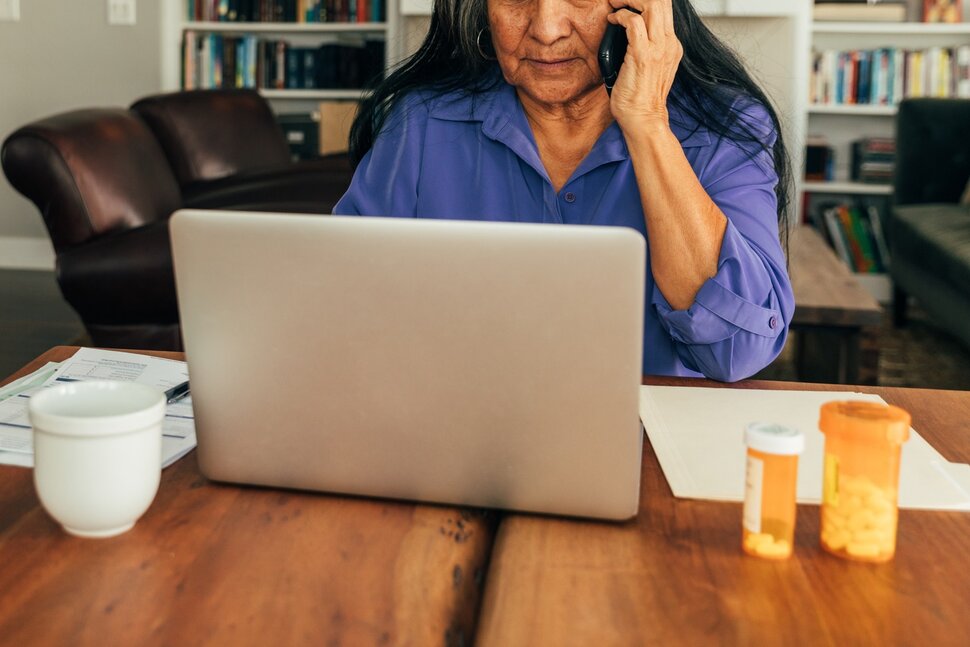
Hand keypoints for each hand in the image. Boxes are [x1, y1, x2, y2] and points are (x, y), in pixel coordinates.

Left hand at [606, 0, 682, 132]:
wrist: (644, 120)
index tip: (628, 2)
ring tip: (614, 5)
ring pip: (651, 4)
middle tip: (618, 0)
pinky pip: (633, 22)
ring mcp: (658, 49)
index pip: (666, 7)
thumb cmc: (640, 98)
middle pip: (662, 1)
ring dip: (629, 0)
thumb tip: (628, 33)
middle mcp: (669, 43)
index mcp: (671, 45)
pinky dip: (620, 16)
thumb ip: (645, 48)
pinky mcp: (643, 56)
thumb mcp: (649, 67)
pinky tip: (613, 20)